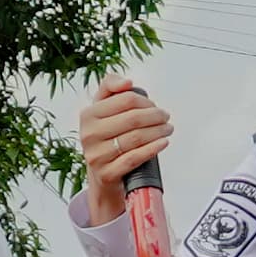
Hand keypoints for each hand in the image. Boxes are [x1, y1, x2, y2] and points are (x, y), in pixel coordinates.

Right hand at [78, 79, 172, 201]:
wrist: (101, 174)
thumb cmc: (106, 137)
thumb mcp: (102, 108)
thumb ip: (111, 86)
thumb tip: (127, 82)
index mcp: (88, 115)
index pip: (125, 100)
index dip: (146, 101)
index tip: (154, 106)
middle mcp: (89, 135)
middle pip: (133, 119)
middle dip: (155, 116)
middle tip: (165, 117)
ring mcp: (97, 156)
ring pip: (136, 138)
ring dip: (158, 131)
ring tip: (167, 129)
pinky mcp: (107, 174)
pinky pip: (135, 158)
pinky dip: (153, 148)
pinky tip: (163, 142)